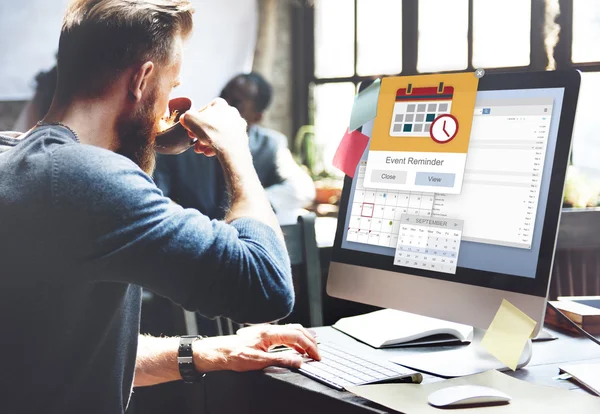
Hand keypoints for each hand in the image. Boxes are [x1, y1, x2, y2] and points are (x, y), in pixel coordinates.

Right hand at [179, 98, 248, 158]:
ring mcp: (238, 126)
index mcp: (220, 104)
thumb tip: (185, 118)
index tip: (190, 128)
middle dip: (200, 133)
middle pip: (211, 123)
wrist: (231, 148)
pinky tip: (209, 153)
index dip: (195, 120)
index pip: (204, 109)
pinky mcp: (242, 138)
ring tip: (200, 149)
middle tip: (194, 141)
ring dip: (207, 142)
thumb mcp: (190, 120)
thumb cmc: (212, 131)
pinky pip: (226, 141)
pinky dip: (217, 147)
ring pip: (218, 133)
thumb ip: (186, 116)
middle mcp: (232, 112)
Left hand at [193, 324, 319, 372]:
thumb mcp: (258, 362)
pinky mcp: (264, 335)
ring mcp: (267, 331)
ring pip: (291, 330)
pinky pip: (285, 334)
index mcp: (270, 333)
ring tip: (311, 349)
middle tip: (317, 353)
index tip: (316, 356)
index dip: (309, 346)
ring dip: (303, 339)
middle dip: (310, 341)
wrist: (219, 352)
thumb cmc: (234, 355)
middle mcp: (269, 329)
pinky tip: (296, 348)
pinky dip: (295, 340)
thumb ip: (280, 360)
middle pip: (297, 329)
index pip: (297, 336)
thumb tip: (298, 361)